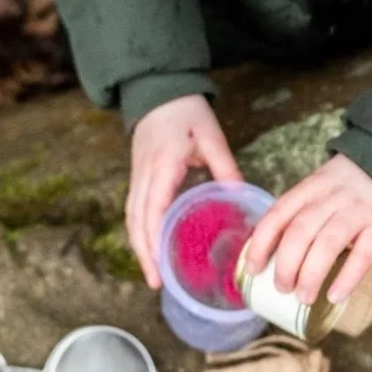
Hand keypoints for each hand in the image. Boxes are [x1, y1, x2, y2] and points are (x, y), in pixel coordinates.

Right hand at [127, 94, 241, 288]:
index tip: (160, 265)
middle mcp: (145, 175)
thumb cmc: (185, 111)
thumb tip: (240, 195)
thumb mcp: (211, 135)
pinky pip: (134, 209)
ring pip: (131, 218)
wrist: (158, 89)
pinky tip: (149, 247)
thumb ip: (225, 165)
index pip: (154, 209)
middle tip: (156, 283)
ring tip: (151, 274)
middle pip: (137, 221)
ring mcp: (137, 175)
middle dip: (144, 254)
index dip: (154, 239)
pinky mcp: (138, 176)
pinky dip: (139, 232)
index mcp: (163, 166)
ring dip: (138, 247)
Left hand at [244, 154, 371, 305]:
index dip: (261, 243)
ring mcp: (358, 211)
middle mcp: (331, 197)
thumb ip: (300, 212)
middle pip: (300, 232)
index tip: (253, 269)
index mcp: (310, 187)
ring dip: (310, 275)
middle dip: (285, 265)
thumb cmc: (350, 186)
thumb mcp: (320, 187)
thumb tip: (271, 253)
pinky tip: (335, 296)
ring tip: (303, 298)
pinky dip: (346, 278)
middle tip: (282, 288)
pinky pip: (363, 256)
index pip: (278, 214)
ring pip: (327, 244)